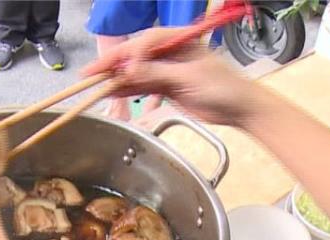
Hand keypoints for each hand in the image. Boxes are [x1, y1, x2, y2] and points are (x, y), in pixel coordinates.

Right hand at [82, 28, 261, 126]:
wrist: (240, 109)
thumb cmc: (224, 87)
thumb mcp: (190, 78)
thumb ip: (159, 73)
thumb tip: (131, 70)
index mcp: (179, 40)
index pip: (146, 41)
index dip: (130, 54)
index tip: (120, 68)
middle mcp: (170, 52)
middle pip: (136, 55)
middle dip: (113, 64)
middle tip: (90, 74)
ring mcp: (167, 70)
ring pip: (136, 72)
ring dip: (116, 79)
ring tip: (94, 86)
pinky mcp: (167, 87)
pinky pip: (142, 86)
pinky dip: (127, 90)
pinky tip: (110, 92)